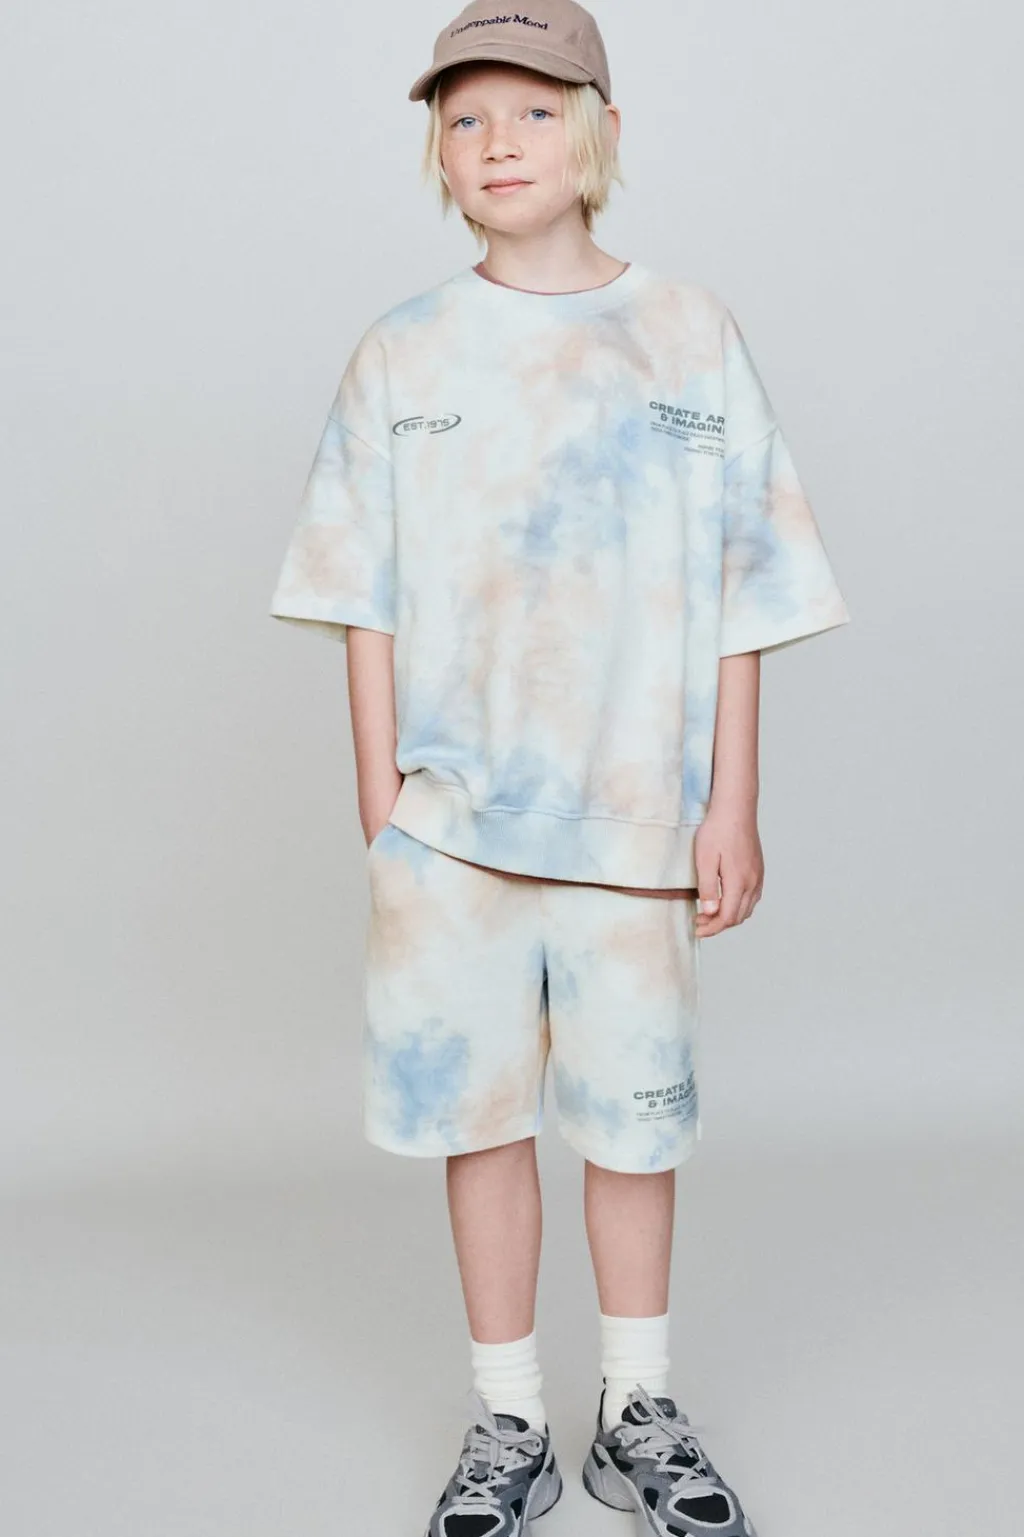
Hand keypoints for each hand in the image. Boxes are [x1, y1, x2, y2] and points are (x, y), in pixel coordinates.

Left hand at [693, 804, 763, 937]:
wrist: (735, 808)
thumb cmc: (717, 830)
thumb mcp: (704, 860)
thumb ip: (708, 888)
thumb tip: (710, 913)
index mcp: (739, 882)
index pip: (728, 918)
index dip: (712, 928)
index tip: (697, 929)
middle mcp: (753, 882)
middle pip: (738, 917)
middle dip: (718, 924)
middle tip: (699, 921)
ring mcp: (758, 876)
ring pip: (747, 908)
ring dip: (729, 916)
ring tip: (709, 912)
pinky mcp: (758, 869)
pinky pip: (752, 897)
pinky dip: (739, 905)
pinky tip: (726, 900)